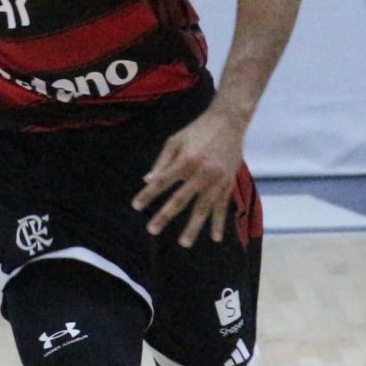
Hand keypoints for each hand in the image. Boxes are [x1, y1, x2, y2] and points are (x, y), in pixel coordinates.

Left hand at [133, 106, 249, 247]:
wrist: (229, 122)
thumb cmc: (197, 131)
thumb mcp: (175, 140)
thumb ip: (162, 161)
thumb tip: (147, 180)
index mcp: (186, 159)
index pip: (163, 181)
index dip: (148, 193)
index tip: (136, 206)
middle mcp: (202, 172)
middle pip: (181, 198)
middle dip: (165, 215)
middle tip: (152, 230)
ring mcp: (217, 180)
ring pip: (203, 208)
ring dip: (193, 227)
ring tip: (183, 243)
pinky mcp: (228, 183)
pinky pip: (222, 206)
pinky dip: (219, 223)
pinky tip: (214, 238)